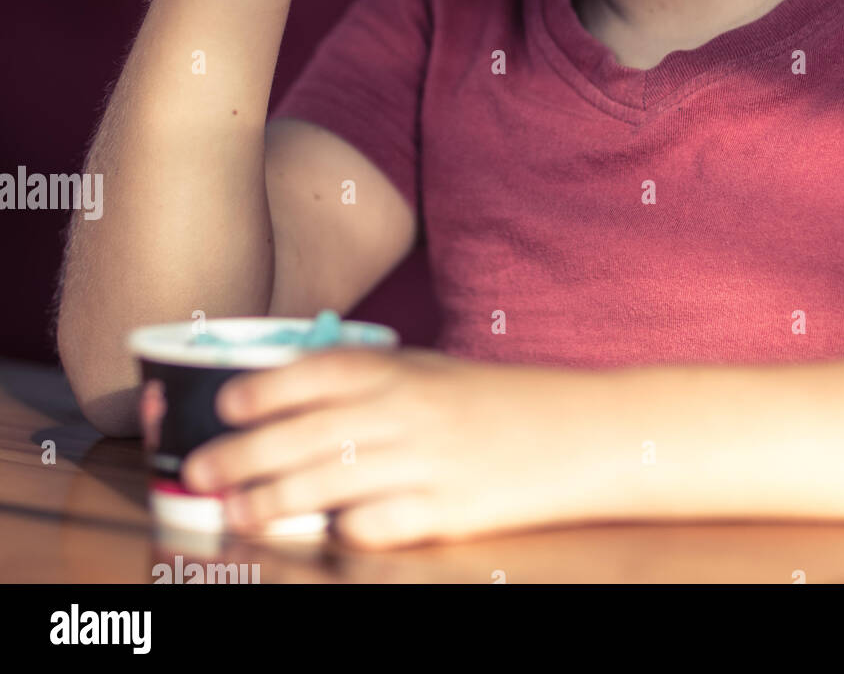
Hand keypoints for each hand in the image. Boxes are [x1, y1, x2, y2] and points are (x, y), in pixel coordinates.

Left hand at [180, 348, 622, 547]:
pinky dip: (346, 530)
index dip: (268, 387)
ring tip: (234, 513)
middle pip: (311, 432)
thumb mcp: (437, 372)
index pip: (323, 371)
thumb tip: (295, 393)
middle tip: (199, 470)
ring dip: (274, 499)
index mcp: (407, 371)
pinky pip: (381, 525)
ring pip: (332, 482)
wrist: (583, 431)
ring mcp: (429, 463)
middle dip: (246, 454)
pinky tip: (322, 534)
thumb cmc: (502, 401)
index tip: (228, 404)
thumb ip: (375, 380)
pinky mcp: (449, 512)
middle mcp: (411, 412)